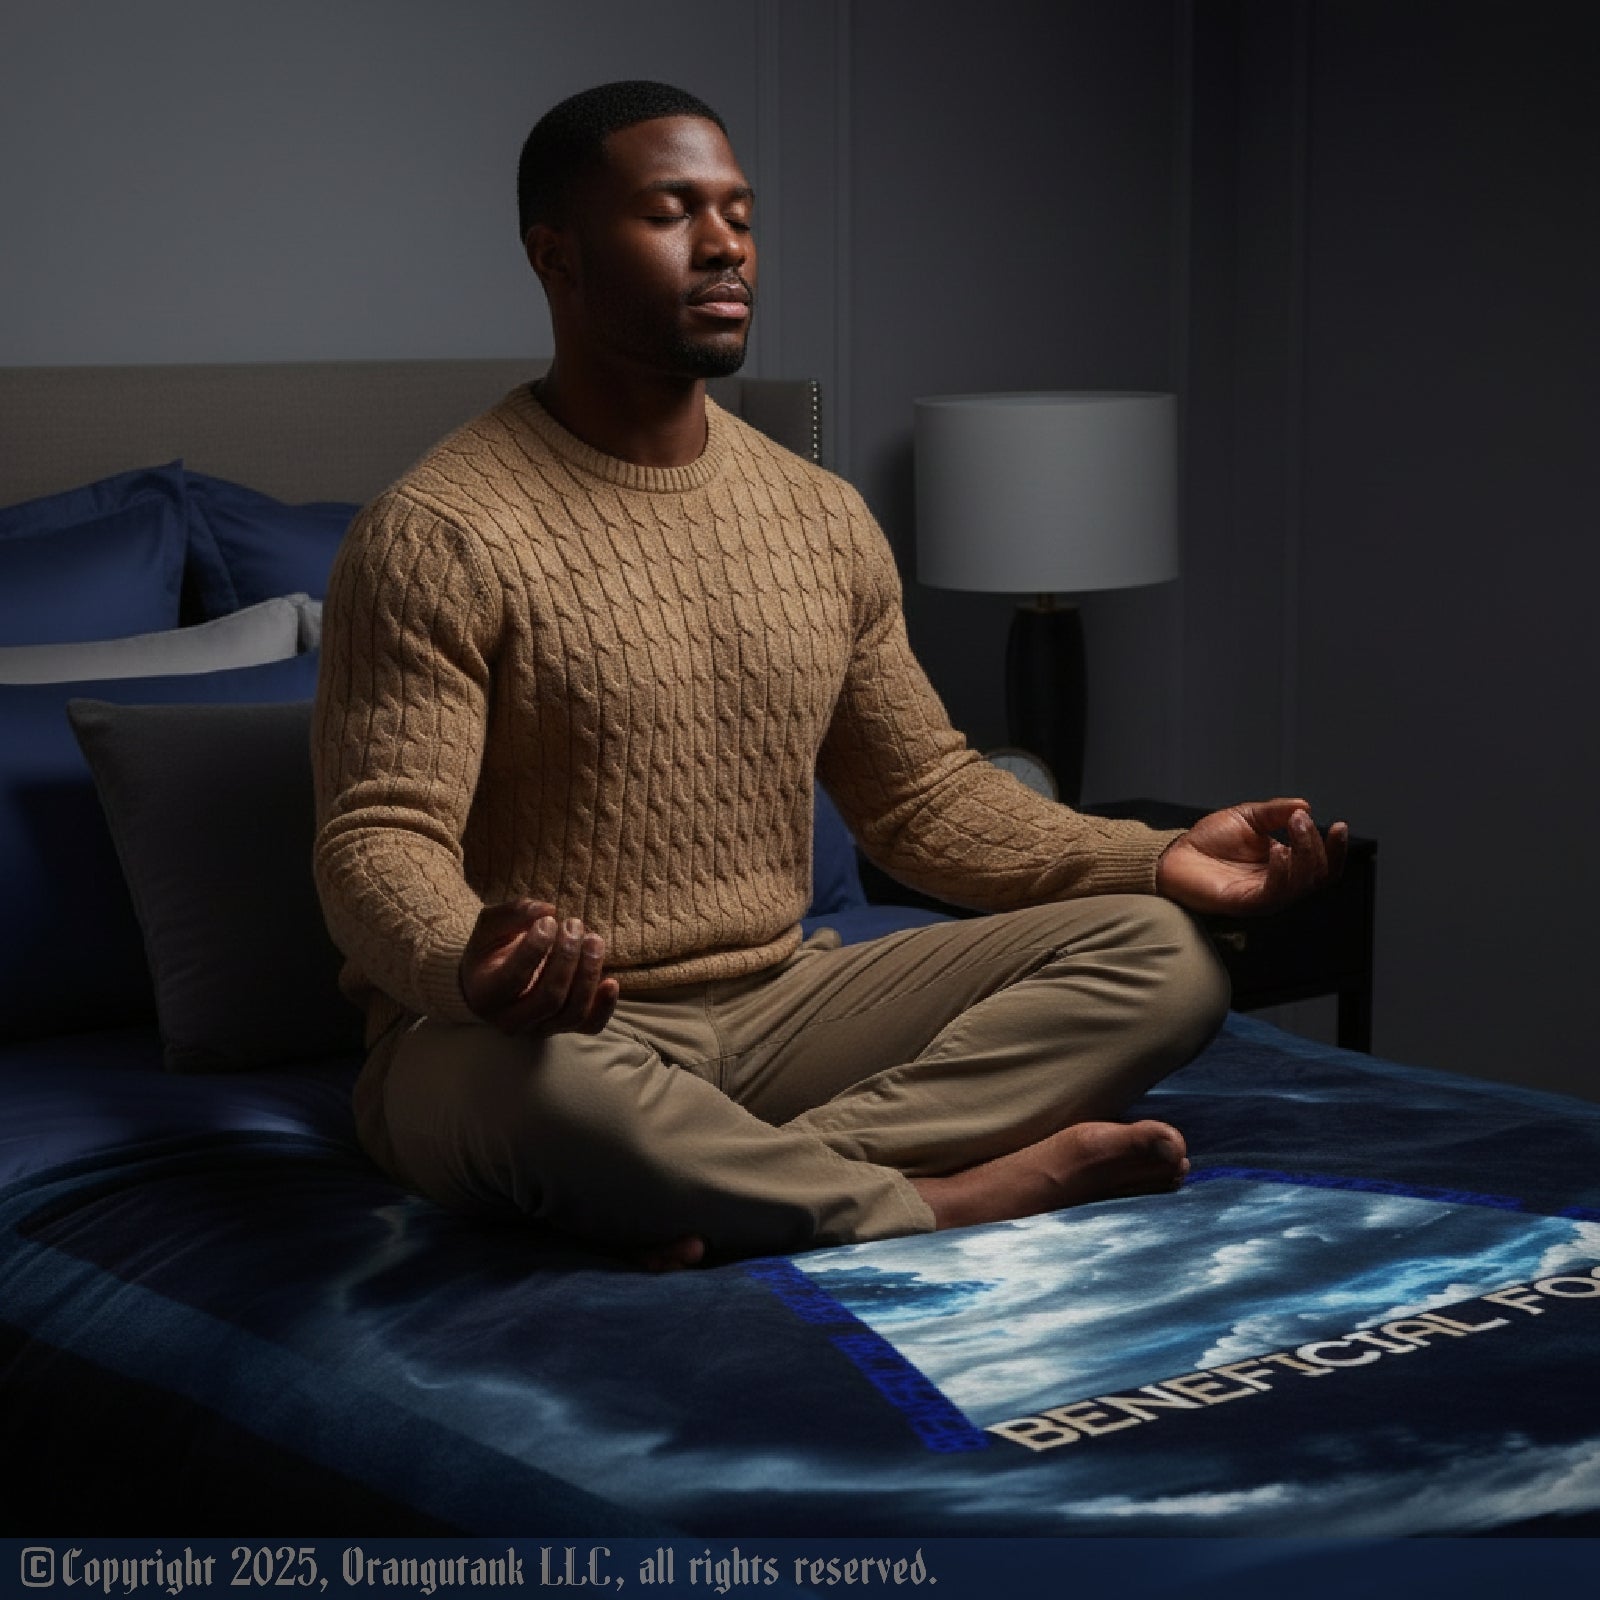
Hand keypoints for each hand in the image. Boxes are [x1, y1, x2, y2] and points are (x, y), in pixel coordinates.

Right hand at [459, 899, 619, 1036]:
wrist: (492, 979)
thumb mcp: (492, 925)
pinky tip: (611, 981)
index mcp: (486, 994)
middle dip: (567, 958)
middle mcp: (510, 1020)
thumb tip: (548, 910)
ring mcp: (539, 1028)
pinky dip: (604, 1006)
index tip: (549, 921)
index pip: (514, 978)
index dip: (536, 948)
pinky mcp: (564, 1028)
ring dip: (588, 974)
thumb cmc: (491, 949)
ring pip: (572, 1013)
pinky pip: (590, 1026)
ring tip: (593, 940)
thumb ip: (515, 914)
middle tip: (574, 925)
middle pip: (549, 998)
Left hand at [1155, 798, 1347, 916]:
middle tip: (1301, 820)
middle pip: (1318, 875)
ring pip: (1301, 884)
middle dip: (1316, 845)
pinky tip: (1278, 850)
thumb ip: (1276, 812)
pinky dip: (1281, 872)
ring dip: (1304, 854)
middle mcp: (1279, 884)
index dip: (1336, 849)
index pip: (1322, 864)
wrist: (1174, 854)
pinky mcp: (1245, 903)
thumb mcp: (1248, 817)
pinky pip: (1273, 893)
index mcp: (1285, 865)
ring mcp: (1263, 896)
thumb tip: (1305, 805)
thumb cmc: (1209, 840)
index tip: (1339, 825)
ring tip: (1294, 826)